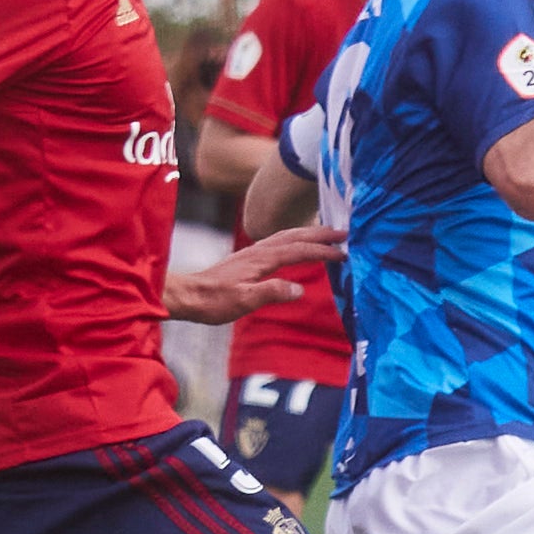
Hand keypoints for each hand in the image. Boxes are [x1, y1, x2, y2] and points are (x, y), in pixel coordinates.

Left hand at [163, 223, 340, 323]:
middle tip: (345, 233)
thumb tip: (299, 289)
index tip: (344, 253)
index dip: (323, 251)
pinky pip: (278, 241)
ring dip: (308, 232)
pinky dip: (294, 238)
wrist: (188, 295)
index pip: (299, 251)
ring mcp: (252, 252)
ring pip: (286, 235)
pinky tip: (295, 244)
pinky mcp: (247, 257)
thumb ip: (271, 292)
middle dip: (321, 233)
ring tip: (327, 233)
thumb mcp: (244, 301)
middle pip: (295, 235)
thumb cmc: (214, 301)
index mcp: (262, 259)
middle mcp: (259, 250)